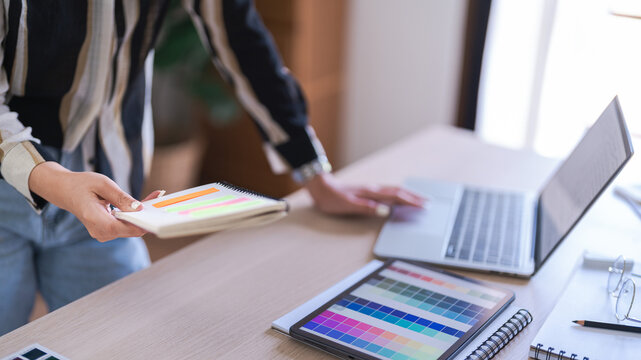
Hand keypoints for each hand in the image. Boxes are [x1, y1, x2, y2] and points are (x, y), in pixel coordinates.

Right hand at [28, 161, 162, 241]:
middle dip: (145, 215)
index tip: (155, 211)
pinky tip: (141, 205)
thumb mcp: (103, 184)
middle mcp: (99, 231)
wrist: (64, 191)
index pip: (123, 228)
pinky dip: (134, 216)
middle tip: (158, 196)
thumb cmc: (81, 184)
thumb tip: (139, 208)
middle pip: (130, 229)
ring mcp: (103, 234)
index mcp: (95, 219)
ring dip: (141, 215)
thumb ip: (121, 197)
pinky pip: (125, 226)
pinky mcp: (107, 232)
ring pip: (129, 228)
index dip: (141, 223)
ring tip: (152, 197)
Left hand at [305, 173, 425, 216]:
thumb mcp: (347, 205)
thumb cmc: (331, 198)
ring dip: (408, 195)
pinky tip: (400, 199)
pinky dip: (398, 196)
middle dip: (415, 197)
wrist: (320, 187)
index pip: (396, 197)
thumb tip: (385, 211)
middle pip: (399, 192)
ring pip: (394, 192)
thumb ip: (366, 207)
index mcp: (371, 193)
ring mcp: (371, 190)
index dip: (411, 202)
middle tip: (429, 203)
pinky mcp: (367, 192)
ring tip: (419, 200)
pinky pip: (388, 193)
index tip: (424, 206)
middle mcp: (373, 190)